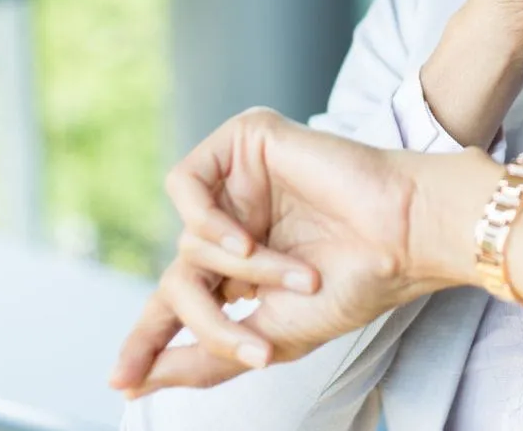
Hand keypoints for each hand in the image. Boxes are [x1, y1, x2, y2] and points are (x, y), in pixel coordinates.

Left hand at [107, 108, 498, 397]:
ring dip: (239, 271)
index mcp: (246, 268)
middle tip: (255, 345)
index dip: (150, 339)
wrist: (401, 239)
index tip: (121, 381)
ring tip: (297, 277)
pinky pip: (185, 184)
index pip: (180, 301)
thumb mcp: (269, 340)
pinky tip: (247, 239)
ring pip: (187, 240)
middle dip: (203, 316)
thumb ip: (203, 358)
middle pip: (176, 275)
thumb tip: (135, 382)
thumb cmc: (354, 285)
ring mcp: (240, 182)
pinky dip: (208, 221)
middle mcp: (238, 223)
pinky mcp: (245, 141)